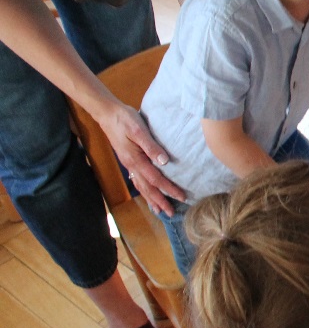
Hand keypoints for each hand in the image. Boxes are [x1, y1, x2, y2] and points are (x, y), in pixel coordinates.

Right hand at [102, 101, 183, 215]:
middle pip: (148, 188)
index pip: (156, 180)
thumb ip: (151, 146)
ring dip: (151, 199)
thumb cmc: (125, 119)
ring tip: (159, 210)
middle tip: (171, 214)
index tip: (181, 197)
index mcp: (135, 160)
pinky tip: (147, 193)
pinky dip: (144, 190)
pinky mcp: (128, 160)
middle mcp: (131, 165)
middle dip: (160, 201)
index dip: (169, 190)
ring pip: (141, 186)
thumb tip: (164, 161)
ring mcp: (128, 164)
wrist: (108, 113)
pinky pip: (137, 180)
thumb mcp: (139, 130)